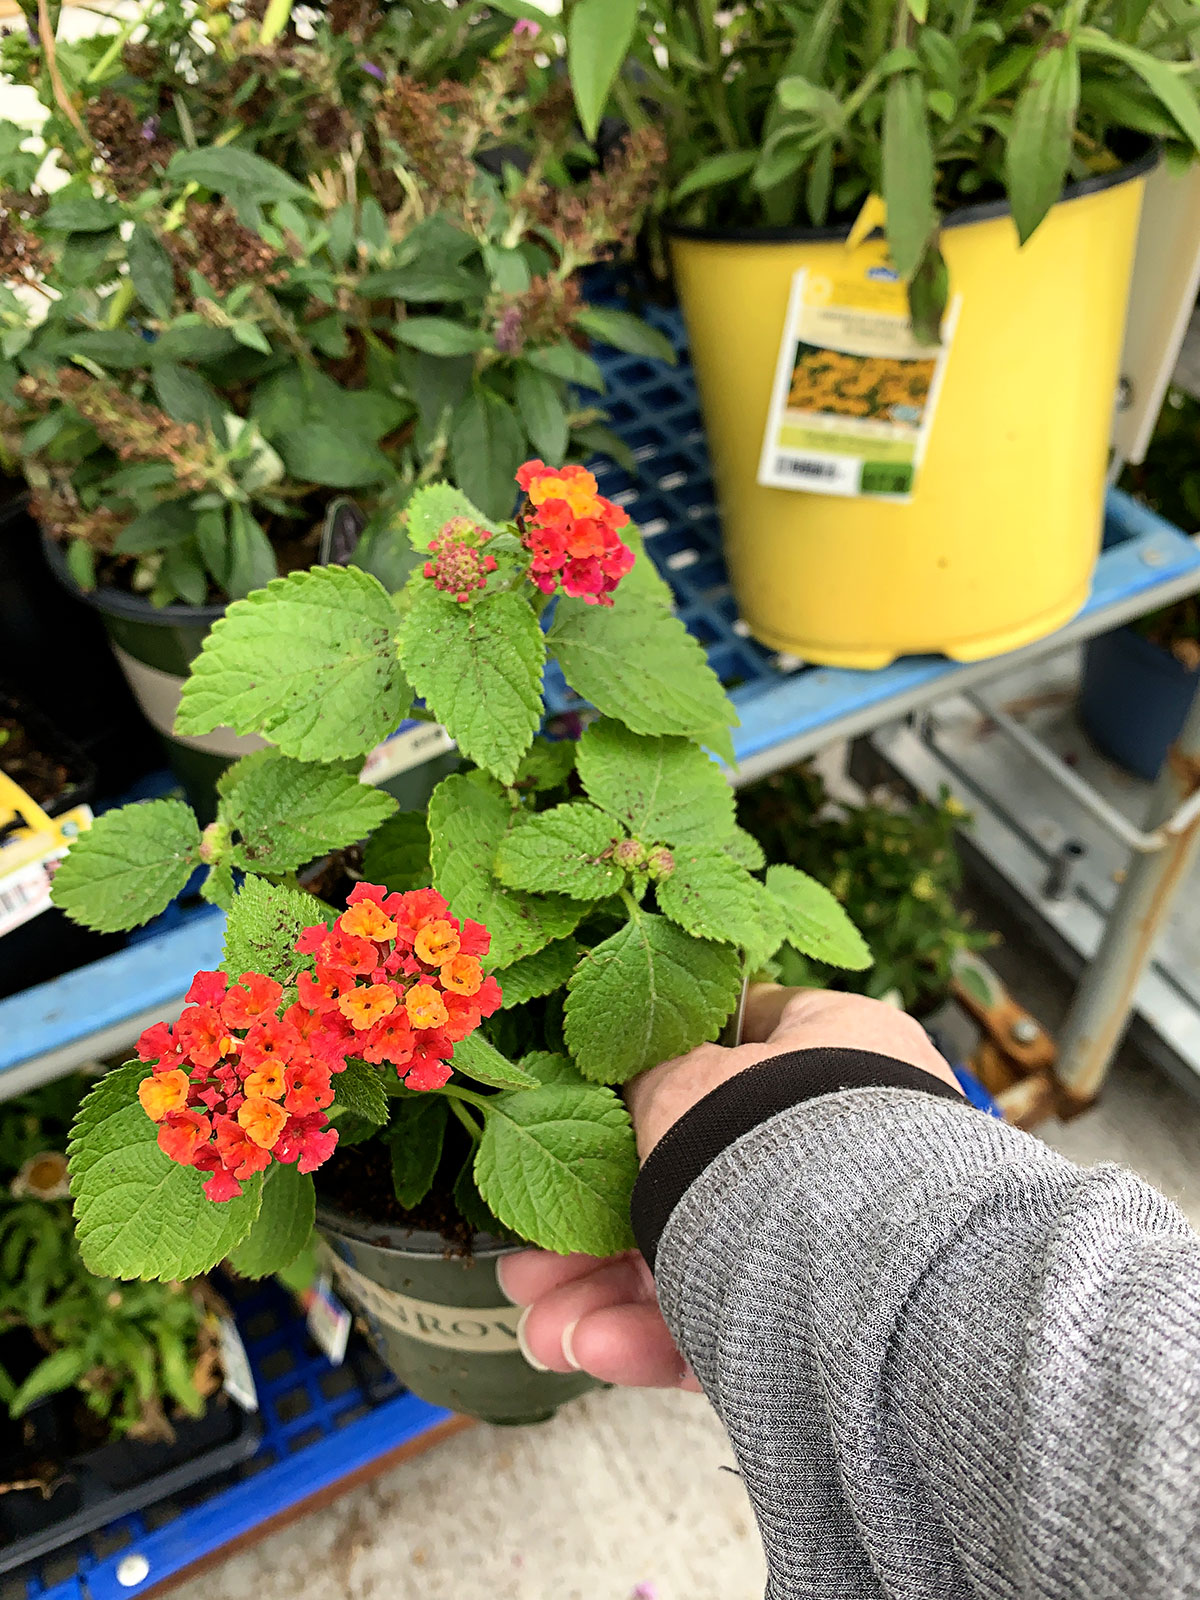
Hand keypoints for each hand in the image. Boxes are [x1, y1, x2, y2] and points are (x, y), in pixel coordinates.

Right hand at [498, 986, 960, 1386]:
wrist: (876, 1272)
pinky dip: (659, 1340)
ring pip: (705, 1262)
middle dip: (597, 1228)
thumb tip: (626, 1076)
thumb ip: (646, 1076)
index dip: (649, 1080)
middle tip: (530, 1262)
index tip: (578, 1117)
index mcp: (836, 1044)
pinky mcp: (836, 1327)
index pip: (735, 1044)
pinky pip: (735, 1325)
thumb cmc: (787, 1140)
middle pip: (699, 1174)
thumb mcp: (685, 1082)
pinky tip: (589, 1350)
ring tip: (541, 1329)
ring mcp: (844, 1234)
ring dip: (608, 1297)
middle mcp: (846, 1137)